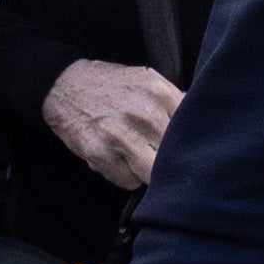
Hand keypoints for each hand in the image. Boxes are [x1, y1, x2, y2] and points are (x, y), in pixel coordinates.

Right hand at [43, 60, 181, 191]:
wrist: (64, 85)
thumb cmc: (112, 87)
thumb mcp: (147, 81)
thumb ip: (174, 103)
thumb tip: (199, 129)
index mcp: (160, 92)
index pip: (192, 130)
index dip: (189, 142)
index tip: (184, 147)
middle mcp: (144, 113)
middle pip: (174, 156)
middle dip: (168, 160)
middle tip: (158, 155)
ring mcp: (121, 135)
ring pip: (153, 174)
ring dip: (146, 171)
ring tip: (137, 157)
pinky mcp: (99, 153)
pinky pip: (128, 182)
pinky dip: (124, 176)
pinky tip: (117, 159)